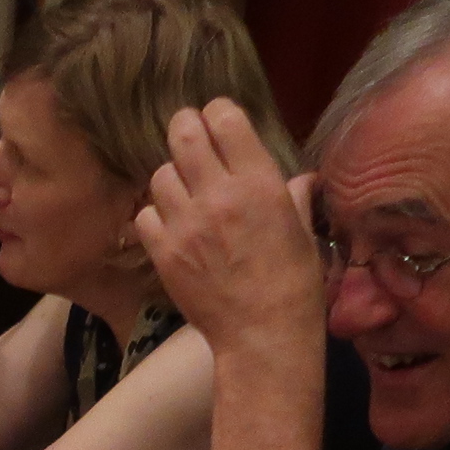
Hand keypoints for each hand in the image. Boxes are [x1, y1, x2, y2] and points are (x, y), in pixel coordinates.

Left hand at [132, 99, 327, 359]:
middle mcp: (219, 196)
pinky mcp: (164, 252)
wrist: (263, 335)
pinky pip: (145, 215)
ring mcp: (186, 224)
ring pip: (160, 174)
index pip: (225, 118)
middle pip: (183, 133)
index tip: (219, 123)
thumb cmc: (294, 285)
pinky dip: (155, 216)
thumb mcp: (304, 234)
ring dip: (172, 178)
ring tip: (184, 193)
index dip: (218, 114)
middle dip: (185, 128)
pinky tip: (172, 226)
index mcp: (260, 183)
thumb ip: (294, 197)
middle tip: (189, 137)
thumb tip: (300, 179)